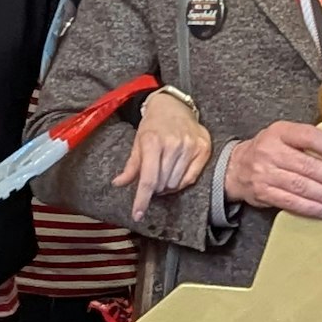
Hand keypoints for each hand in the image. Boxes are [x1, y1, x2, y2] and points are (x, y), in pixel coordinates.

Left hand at [112, 92, 211, 219]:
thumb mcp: (138, 142)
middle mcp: (173, 144)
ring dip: (167, 185)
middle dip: (154, 188)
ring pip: (176, 183)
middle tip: (153, 178)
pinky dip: (181, 182)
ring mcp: (190, 146)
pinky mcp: (203, 148)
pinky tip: (176, 174)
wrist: (174, 106)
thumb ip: (130, 166)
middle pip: (162, 184)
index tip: (137, 215)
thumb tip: (118, 183)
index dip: (142, 200)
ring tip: (164, 173)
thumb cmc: (153, 125)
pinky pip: (191, 178)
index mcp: (153, 141)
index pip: (147, 179)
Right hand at [222, 121, 321, 218]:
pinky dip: (311, 208)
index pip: (310, 137)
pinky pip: (290, 202)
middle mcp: (270, 151)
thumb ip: (308, 142)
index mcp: (280, 131)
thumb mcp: (284, 136)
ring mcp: (265, 173)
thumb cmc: (270, 150)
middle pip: (307, 166)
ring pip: (300, 186)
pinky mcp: (262, 192)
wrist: (234, 167)